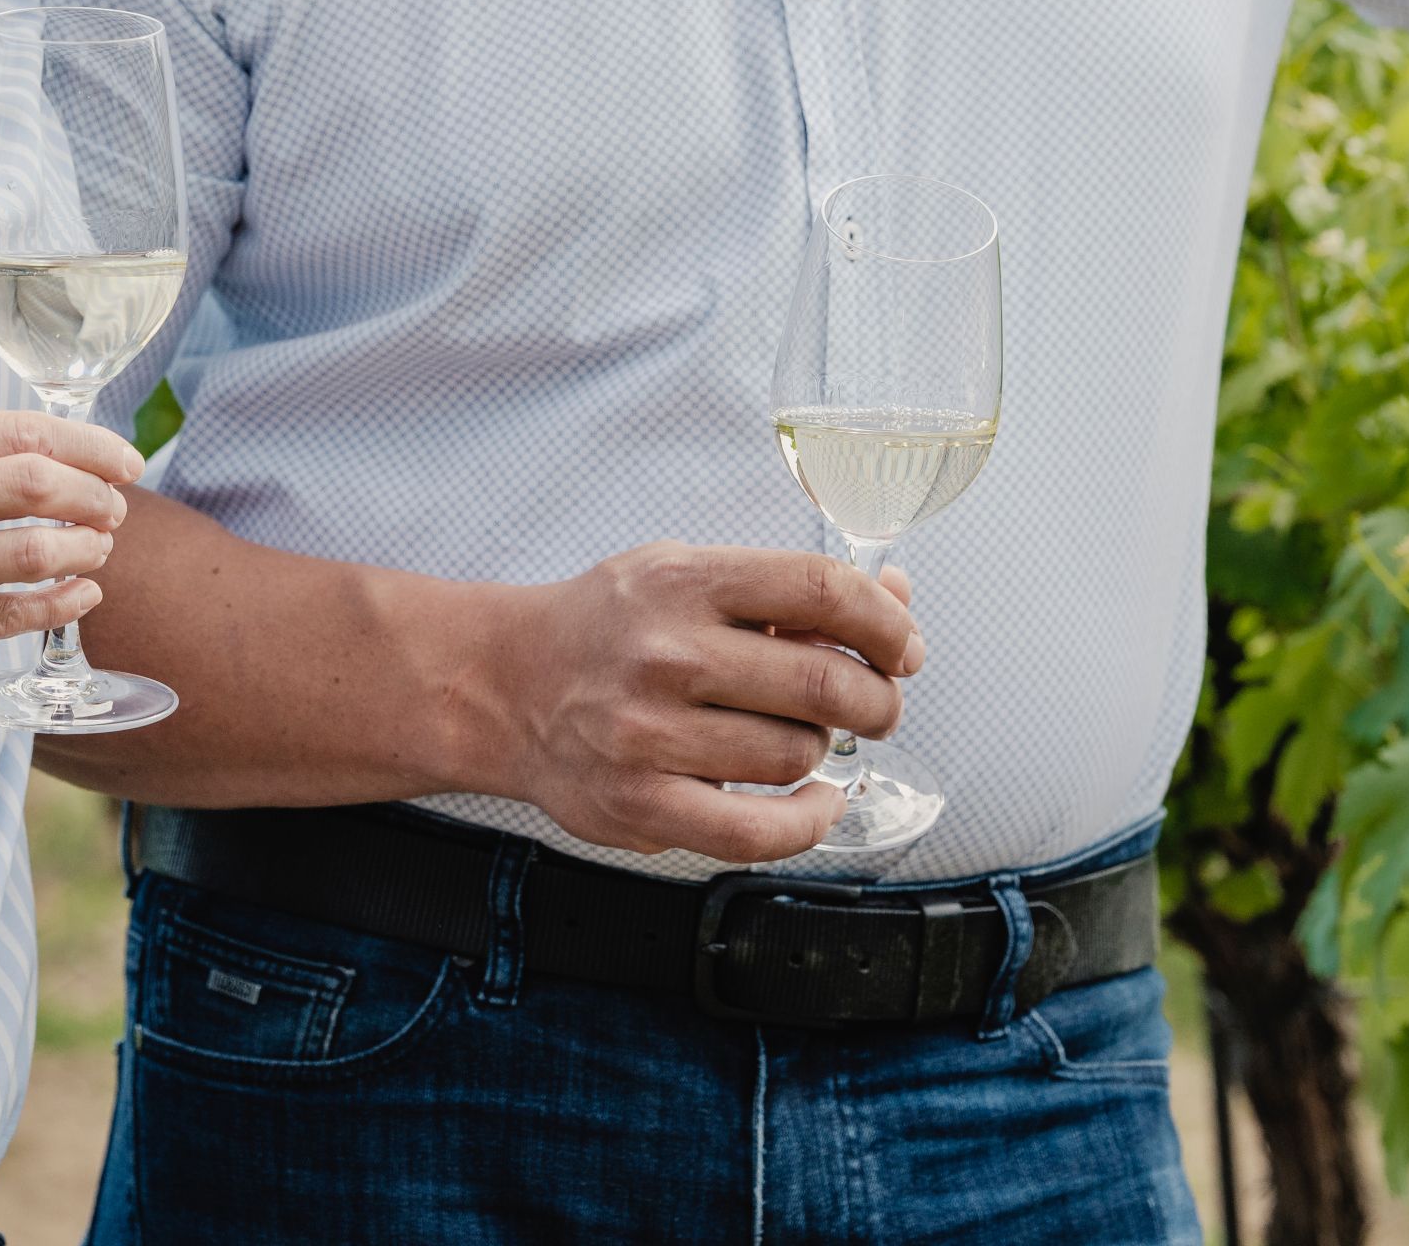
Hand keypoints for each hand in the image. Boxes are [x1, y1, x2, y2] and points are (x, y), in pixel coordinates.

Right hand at [0, 410, 141, 688]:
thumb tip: (55, 454)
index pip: (21, 431)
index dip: (90, 445)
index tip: (124, 460)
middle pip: (34, 484)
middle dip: (96, 497)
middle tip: (117, 508)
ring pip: (27, 553)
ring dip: (83, 550)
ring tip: (98, 548)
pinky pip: (3, 618)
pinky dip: (56, 604)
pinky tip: (78, 595)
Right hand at [479, 543, 922, 860]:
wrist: (505, 684)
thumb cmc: (607, 626)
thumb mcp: (686, 574)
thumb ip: (788, 591)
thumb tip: (896, 597)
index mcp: (684, 581)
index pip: (820, 589)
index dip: (885, 622)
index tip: (902, 646)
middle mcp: (667, 654)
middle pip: (822, 684)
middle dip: (875, 700)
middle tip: (876, 704)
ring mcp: (650, 735)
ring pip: (795, 756)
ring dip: (820, 751)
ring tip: (799, 737)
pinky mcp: (640, 805)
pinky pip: (756, 833)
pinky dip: (806, 823)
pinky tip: (813, 802)